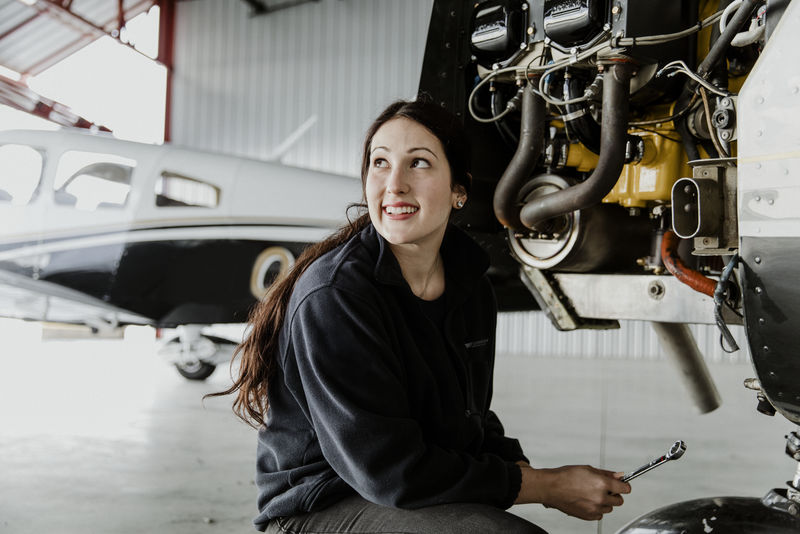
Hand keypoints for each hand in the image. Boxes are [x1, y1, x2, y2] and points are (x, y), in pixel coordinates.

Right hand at [515, 465, 630, 520]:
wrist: (551, 488)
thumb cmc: (565, 476)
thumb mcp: (588, 469)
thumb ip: (606, 474)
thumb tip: (619, 475)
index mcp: (602, 484)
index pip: (625, 488)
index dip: (624, 485)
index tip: (621, 485)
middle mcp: (600, 498)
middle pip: (619, 500)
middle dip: (613, 494)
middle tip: (603, 488)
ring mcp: (595, 508)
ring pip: (609, 508)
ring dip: (604, 502)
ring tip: (590, 493)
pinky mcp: (589, 516)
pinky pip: (600, 514)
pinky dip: (596, 509)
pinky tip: (587, 500)